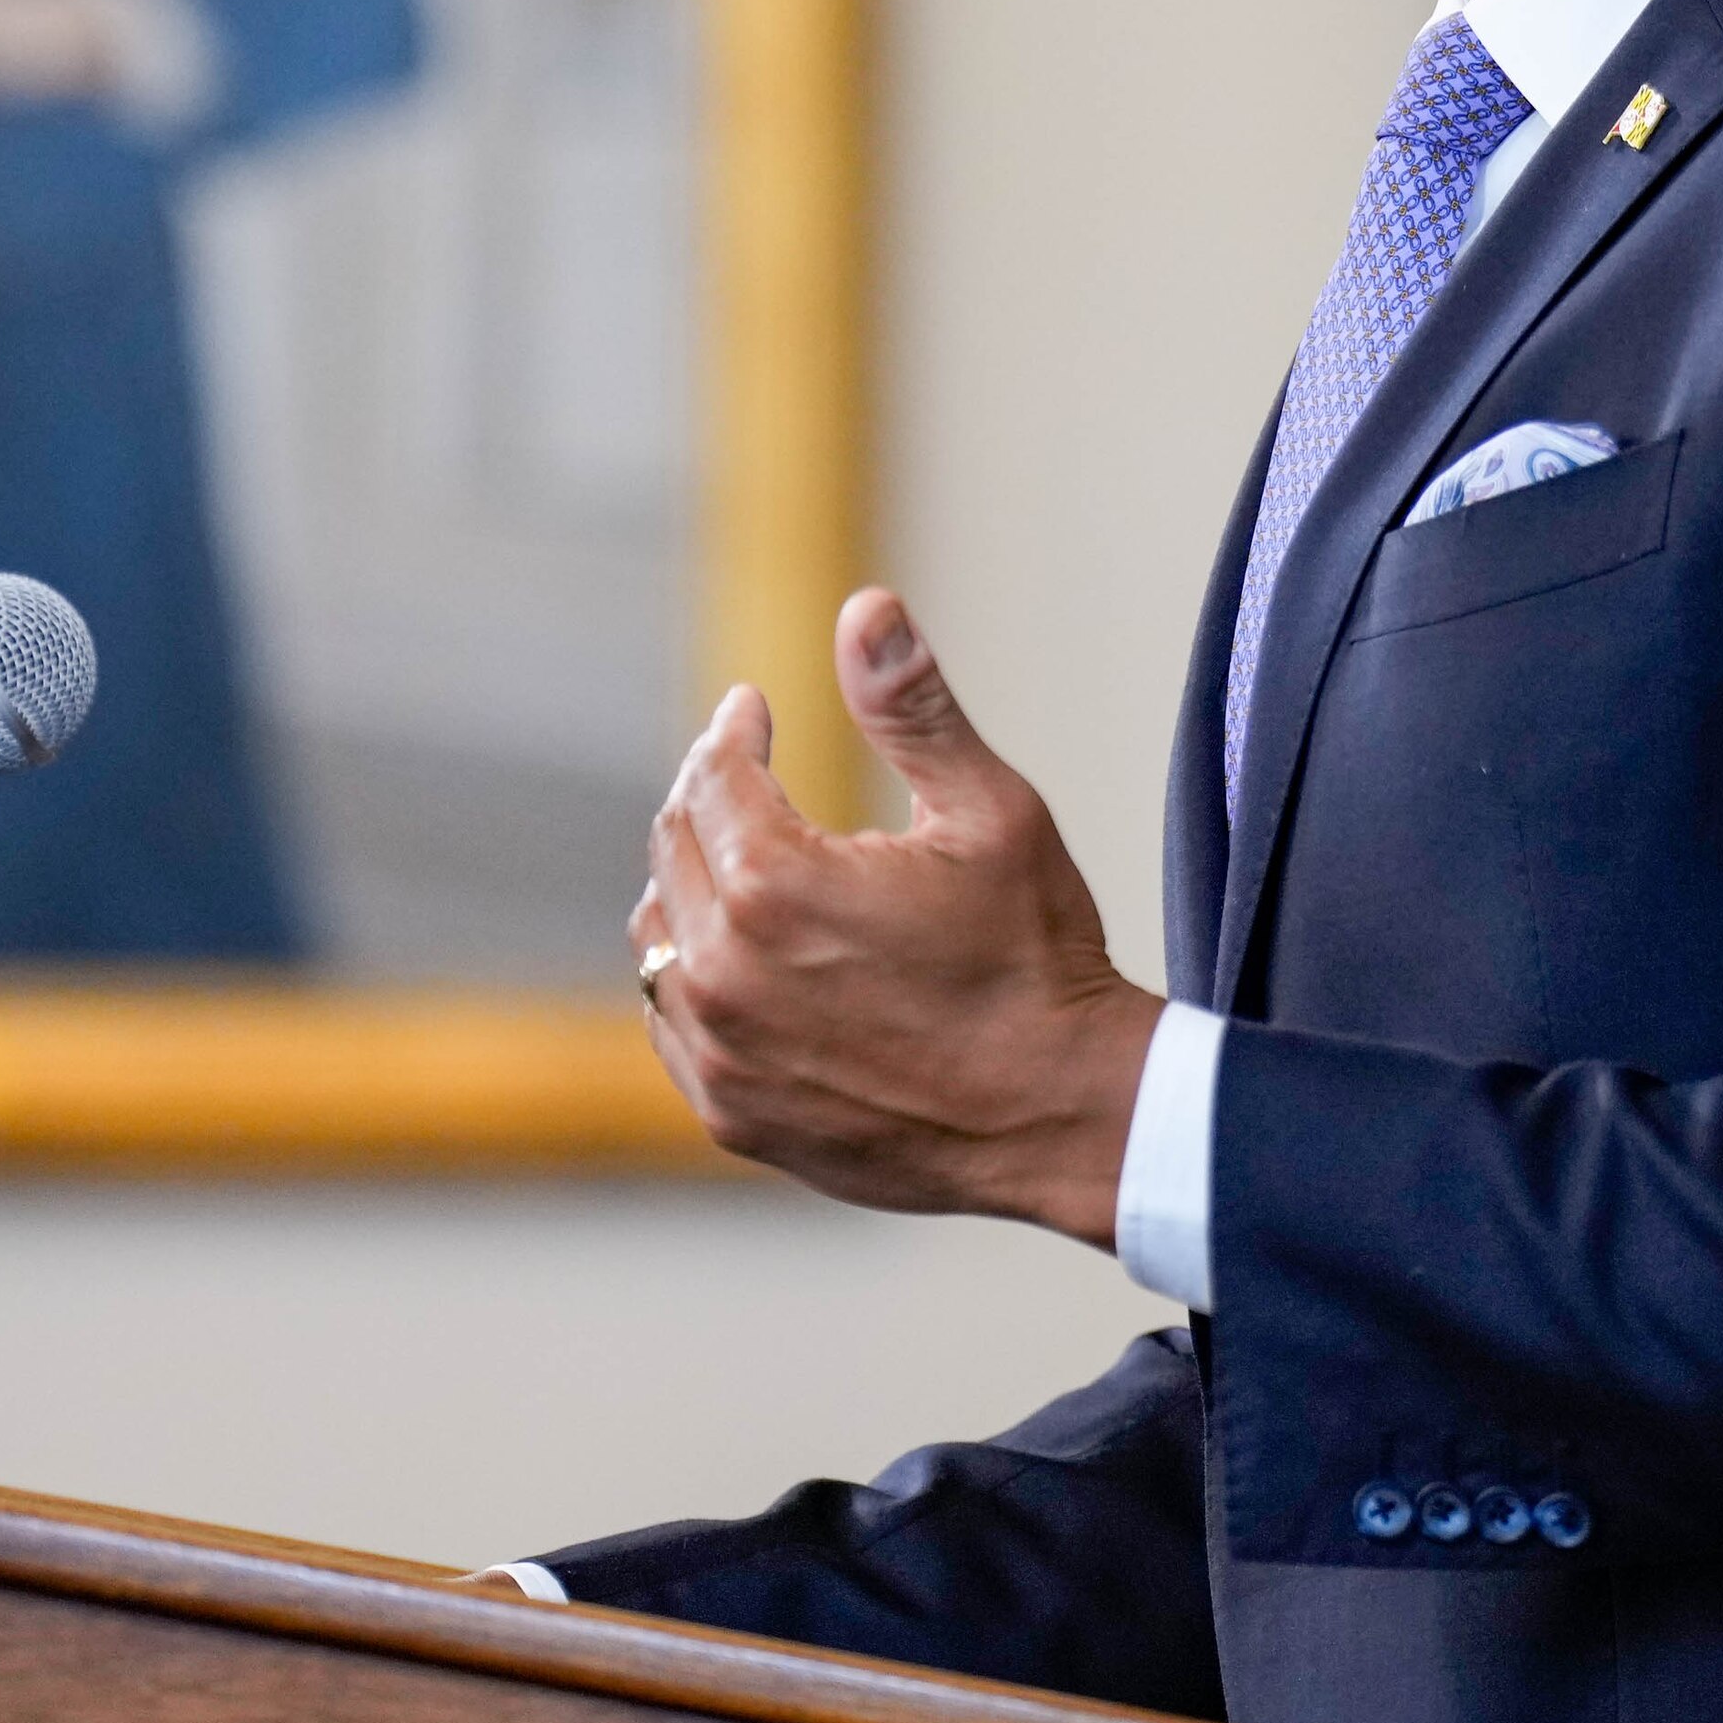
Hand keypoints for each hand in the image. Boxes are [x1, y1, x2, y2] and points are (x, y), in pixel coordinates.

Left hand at [632, 590, 1161, 1241]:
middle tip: (744, 771)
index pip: (711, 776)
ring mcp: (720, 1054)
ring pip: (659, 940)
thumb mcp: (991, 812)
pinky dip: (694, 977)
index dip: (734, 731)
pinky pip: (672, 1024)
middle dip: (709, 796)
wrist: (1063, 1118)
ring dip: (691, 887)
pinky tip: (742, 959)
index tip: (754, 712)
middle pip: (675, 848)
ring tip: (741, 861)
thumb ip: (912, 707)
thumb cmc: (1037, 957)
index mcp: (775, 885)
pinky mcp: (731, 1114)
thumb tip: (867, 604)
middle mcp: (723, 973)